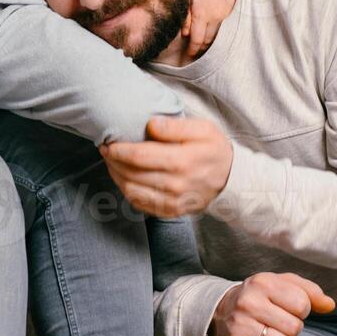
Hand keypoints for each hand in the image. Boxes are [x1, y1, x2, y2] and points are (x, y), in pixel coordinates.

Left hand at [100, 116, 232, 216]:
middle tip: (105, 150)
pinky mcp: (171, 211)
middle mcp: (175, 184)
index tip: (108, 143)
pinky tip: (124, 178)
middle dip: (112, 162)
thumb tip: (150, 124)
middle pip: (131, 174)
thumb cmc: (214, 150)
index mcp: (182, 161)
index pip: (138, 157)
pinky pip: (140, 204)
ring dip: (116, 176)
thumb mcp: (203, 128)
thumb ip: (175, 126)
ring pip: (131, 190)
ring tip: (112, 163)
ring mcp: (172, 201)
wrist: (231, 180)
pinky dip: (127, 191)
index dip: (118, 150)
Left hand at [182, 0, 232, 57]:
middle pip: (209, 39)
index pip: (197, 40)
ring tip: (205, 44)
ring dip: (211, 38)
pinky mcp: (232, 4)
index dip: (193, 49)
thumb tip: (184, 34)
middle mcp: (216, 15)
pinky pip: (225, 20)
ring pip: (218, 31)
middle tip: (196, 53)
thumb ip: (185, 17)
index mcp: (202, 14)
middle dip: (202, 47)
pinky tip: (213, 27)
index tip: (190, 55)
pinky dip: (218, 26)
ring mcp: (226, 10)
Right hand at [209, 272, 335, 335]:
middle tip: (282, 323)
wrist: (222, 310)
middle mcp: (249, 302)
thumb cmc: (260, 296)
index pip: (302, 304)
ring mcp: (240, 325)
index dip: (303, 309)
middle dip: (294, 328)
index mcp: (263, 282)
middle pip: (294, 327)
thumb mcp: (283, 284)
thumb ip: (310, 291)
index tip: (291, 309)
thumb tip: (330, 305)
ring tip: (276, 333)